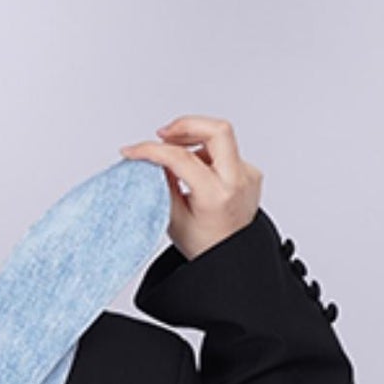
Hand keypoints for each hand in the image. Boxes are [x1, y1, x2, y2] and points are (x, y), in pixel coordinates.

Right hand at [118, 115, 261, 261]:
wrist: (233, 258)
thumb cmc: (205, 246)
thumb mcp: (174, 219)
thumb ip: (164, 185)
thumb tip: (153, 159)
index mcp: (216, 196)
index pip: (181, 158)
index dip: (152, 150)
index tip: (133, 151)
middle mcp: (238, 181)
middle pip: (216, 130)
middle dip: (185, 125)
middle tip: (163, 135)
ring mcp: (248, 174)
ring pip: (220, 137)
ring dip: (194, 139)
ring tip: (176, 157)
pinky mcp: (250, 172)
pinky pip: (225, 151)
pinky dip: (206, 153)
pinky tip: (197, 169)